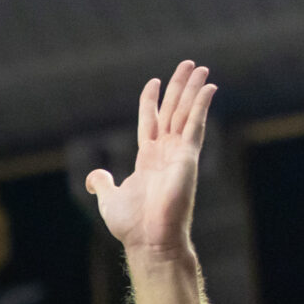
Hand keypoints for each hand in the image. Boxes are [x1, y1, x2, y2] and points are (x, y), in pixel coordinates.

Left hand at [86, 60, 214, 257]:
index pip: (151, 121)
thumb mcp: (110, 198)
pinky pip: (195, 125)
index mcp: (147, 158)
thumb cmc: (132, 224)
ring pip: (186, 113)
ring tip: (200, 67)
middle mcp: (165, 152)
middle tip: (188, 64)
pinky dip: (201, 106)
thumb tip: (94, 177)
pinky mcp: (188, 156)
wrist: (149, 239)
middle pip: (172, 111)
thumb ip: (103, 183)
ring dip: (193, 89)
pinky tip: (209, 87)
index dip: (152, 101)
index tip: (154, 81)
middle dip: (179, 87)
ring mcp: (178, 153)